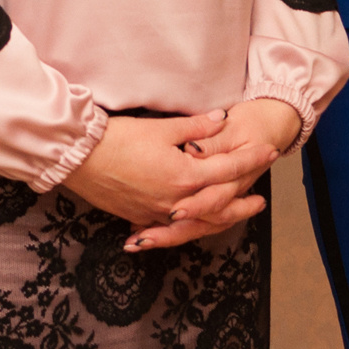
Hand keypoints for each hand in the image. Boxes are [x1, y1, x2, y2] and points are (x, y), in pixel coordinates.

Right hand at [59, 111, 266, 230]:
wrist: (79, 158)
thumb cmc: (118, 139)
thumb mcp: (161, 127)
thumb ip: (196, 127)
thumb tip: (222, 120)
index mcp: (185, 175)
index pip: (228, 168)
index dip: (251, 159)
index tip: (269, 152)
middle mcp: (175, 200)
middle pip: (219, 206)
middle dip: (242, 202)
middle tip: (261, 200)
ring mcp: (158, 212)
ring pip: (199, 222)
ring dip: (221, 219)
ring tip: (236, 215)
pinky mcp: (141, 216)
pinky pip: (174, 227)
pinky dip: (191, 226)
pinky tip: (196, 222)